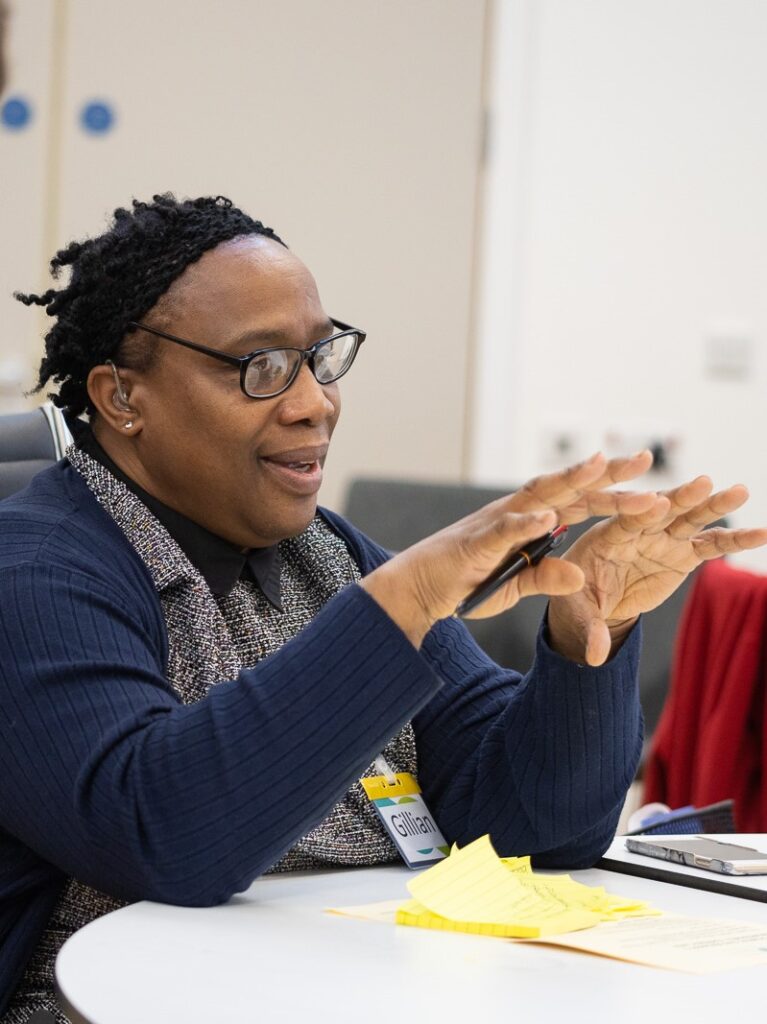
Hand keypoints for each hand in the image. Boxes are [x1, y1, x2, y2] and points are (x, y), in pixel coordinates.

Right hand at [361, 451, 658, 647]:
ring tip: (600, 464)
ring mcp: (497, 523)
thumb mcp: (517, 586)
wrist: (420, 589)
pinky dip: (524, 523)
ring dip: (569, 480)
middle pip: (568, 488)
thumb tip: (581, 575)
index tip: (651, 485)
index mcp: (532, 523)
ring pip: (539, 495)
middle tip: (644, 459)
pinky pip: (503, 529)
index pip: (579, 502)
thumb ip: (548, 578)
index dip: (614, 492)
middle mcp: (518, 513)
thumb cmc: (467, 582)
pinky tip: (547, 518)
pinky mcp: (475, 542)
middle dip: (606, 474)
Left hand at [548, 474, 766, 665]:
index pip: (625, 522)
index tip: (657, 503)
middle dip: (682, 497)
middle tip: (704, 483)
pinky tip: (762, 533)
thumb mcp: (578, 613)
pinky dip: (735, 540)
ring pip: (691, 519)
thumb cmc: (579, 598)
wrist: (596, 601)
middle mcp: (638, 531)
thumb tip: (595, 657)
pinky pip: (711, 545)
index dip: (640, 513)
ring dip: (714, 506)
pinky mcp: (682, 553)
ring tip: (741, 491)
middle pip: (661, 510)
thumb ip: (589, 629)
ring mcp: (663, 539)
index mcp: (607, 537)